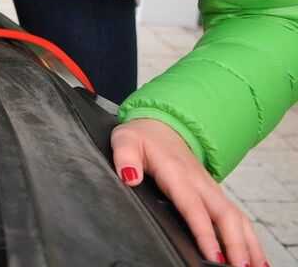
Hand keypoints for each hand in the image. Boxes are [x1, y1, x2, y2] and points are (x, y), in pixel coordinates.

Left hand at [112, 119, 266, 266]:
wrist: (160, 126)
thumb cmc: (142, 137)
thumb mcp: (125, 141)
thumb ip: (125, 158)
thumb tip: (129, 177)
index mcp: (177, 172)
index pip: (193, 206)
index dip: (204, 232)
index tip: (213, 255)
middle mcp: (199, 182)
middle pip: (224, 216)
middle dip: (235, 244)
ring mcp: (210, 189)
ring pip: (236, 219)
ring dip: (248, 244)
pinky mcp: (214, 195)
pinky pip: (235, 218)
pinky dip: (248, 238)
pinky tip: (253, 258)